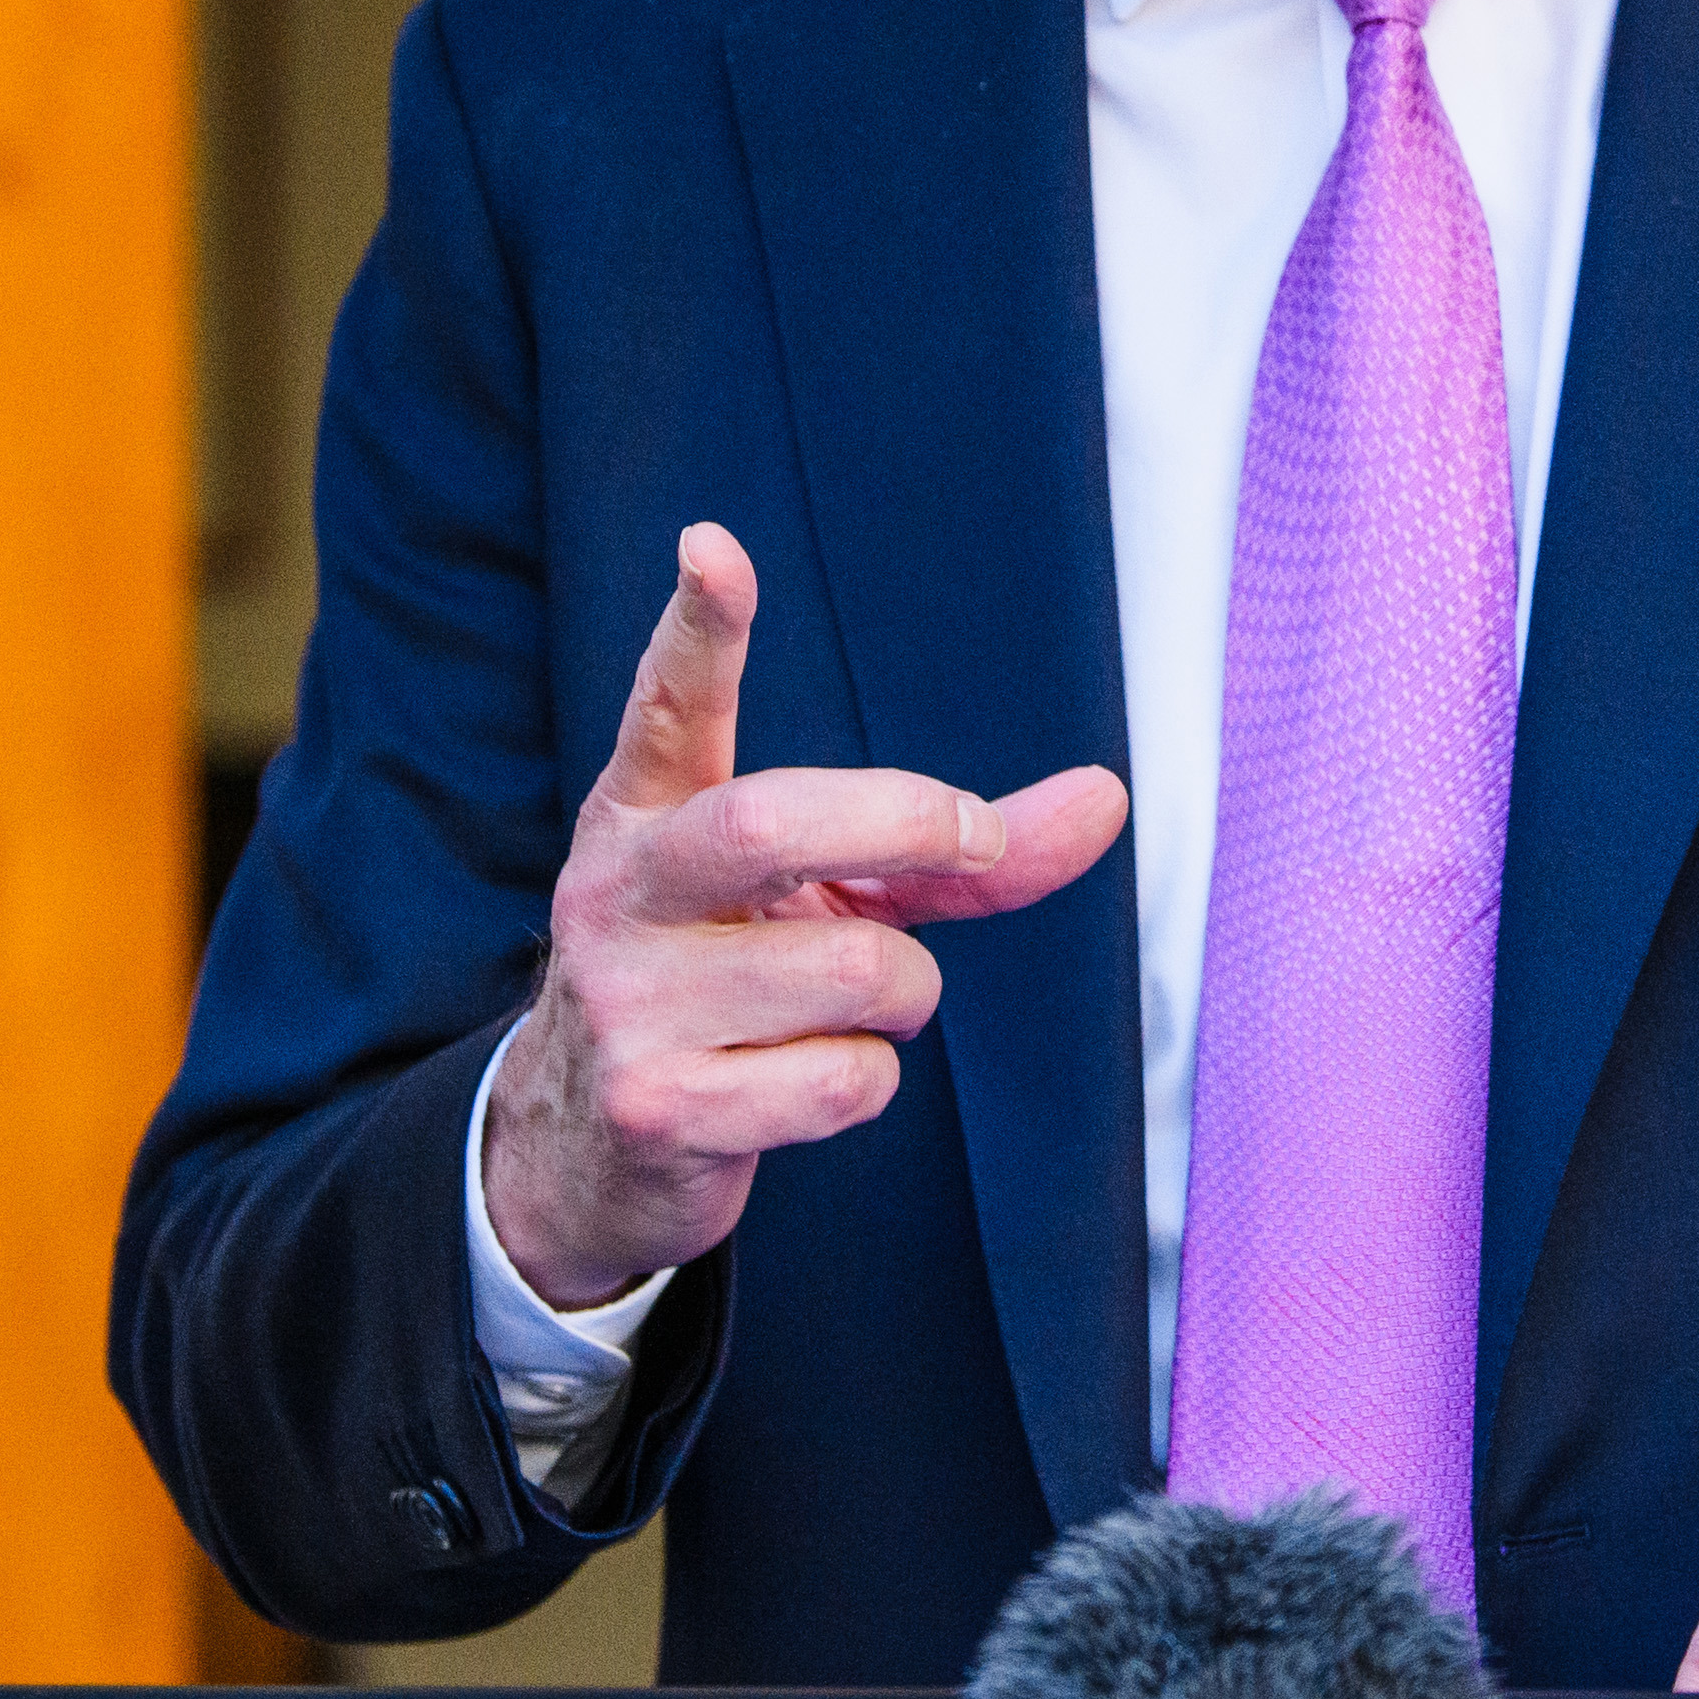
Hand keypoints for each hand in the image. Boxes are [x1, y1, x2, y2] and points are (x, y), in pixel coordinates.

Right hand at [481, 523, 1125, 1309]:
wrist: (589, 1152)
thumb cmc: (732, 984)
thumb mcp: (823, 899)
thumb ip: (953, 852)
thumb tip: (1109, 796)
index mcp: (649, 812)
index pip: (671, 702)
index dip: (699, 627)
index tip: (713, 546)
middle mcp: (619, 889)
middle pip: (777, 817)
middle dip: (910, 823)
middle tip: (973, 840)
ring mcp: (626, 1000)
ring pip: (855, 968)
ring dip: (901, 996)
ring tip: (841, 1011)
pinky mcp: (655, 1107)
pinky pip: (846, 1078)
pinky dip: (867, 1082)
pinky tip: (801, 1084)